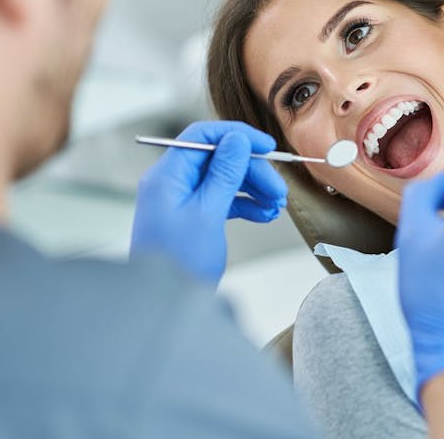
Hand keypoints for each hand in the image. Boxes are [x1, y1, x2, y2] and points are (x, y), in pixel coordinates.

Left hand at [130, 121, 287, 285]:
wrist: (163, 306)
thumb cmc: (179, 263)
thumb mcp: (207, 214)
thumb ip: (224, 174)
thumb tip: (237, 139)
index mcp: (168, 176)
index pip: (203, 137)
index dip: (236, 136)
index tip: (267, 146)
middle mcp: (172, 183)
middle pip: (218, 159)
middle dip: (252, 170)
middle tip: (279, 191)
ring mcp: (181, 200)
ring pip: (224, 179)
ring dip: (253, 188)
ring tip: (277, 206)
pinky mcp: (191, 217)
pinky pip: (222, 199)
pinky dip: (244, 204)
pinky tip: (265, 215)